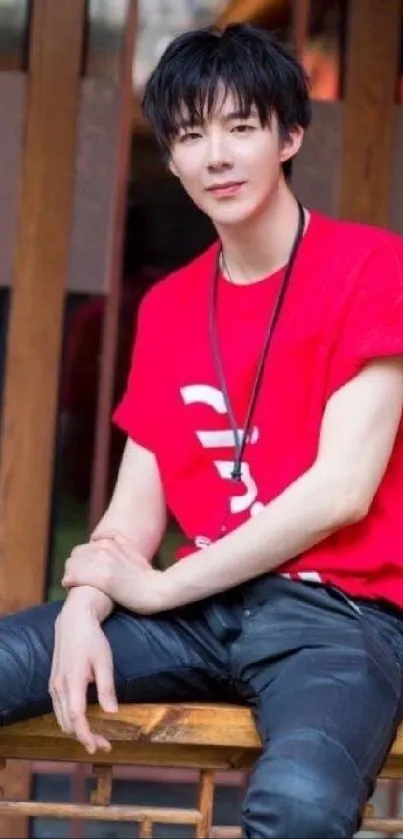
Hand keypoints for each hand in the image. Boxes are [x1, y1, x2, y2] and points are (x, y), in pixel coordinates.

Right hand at [49, 588, 116, 753]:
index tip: (97, 748)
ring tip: (95, 737)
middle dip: (84, 737)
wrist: (74, 620)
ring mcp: (54, 685)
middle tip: (104, 744)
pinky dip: (69, 720)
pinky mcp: (54, 682)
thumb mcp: (104, 661)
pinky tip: (82, 721)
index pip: (76, 717)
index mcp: (72, 682)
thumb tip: (112, 713)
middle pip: (67, 722)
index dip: (85, 735)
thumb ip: (107, 688)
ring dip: (76, 731)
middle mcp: (59, 686)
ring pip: (60, 717)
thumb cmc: (92, 639)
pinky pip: (58, 709)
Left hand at [62, 535, 164, 613]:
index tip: (84, 575)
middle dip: (74, 568)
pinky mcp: (101, 577)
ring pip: (70, 565)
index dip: (80, 563)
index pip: (81, 549)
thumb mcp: (132, 551)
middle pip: (75, 556)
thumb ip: (117, 540)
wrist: (155, 591)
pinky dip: (69, 582)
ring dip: (70, 575)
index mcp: (109, 541)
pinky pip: (72, 577)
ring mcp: (102, 562)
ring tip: (74, 587)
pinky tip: (71, 588)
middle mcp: (104, 548)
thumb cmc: (145, 576)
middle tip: (78, 582)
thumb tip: (97, 536)